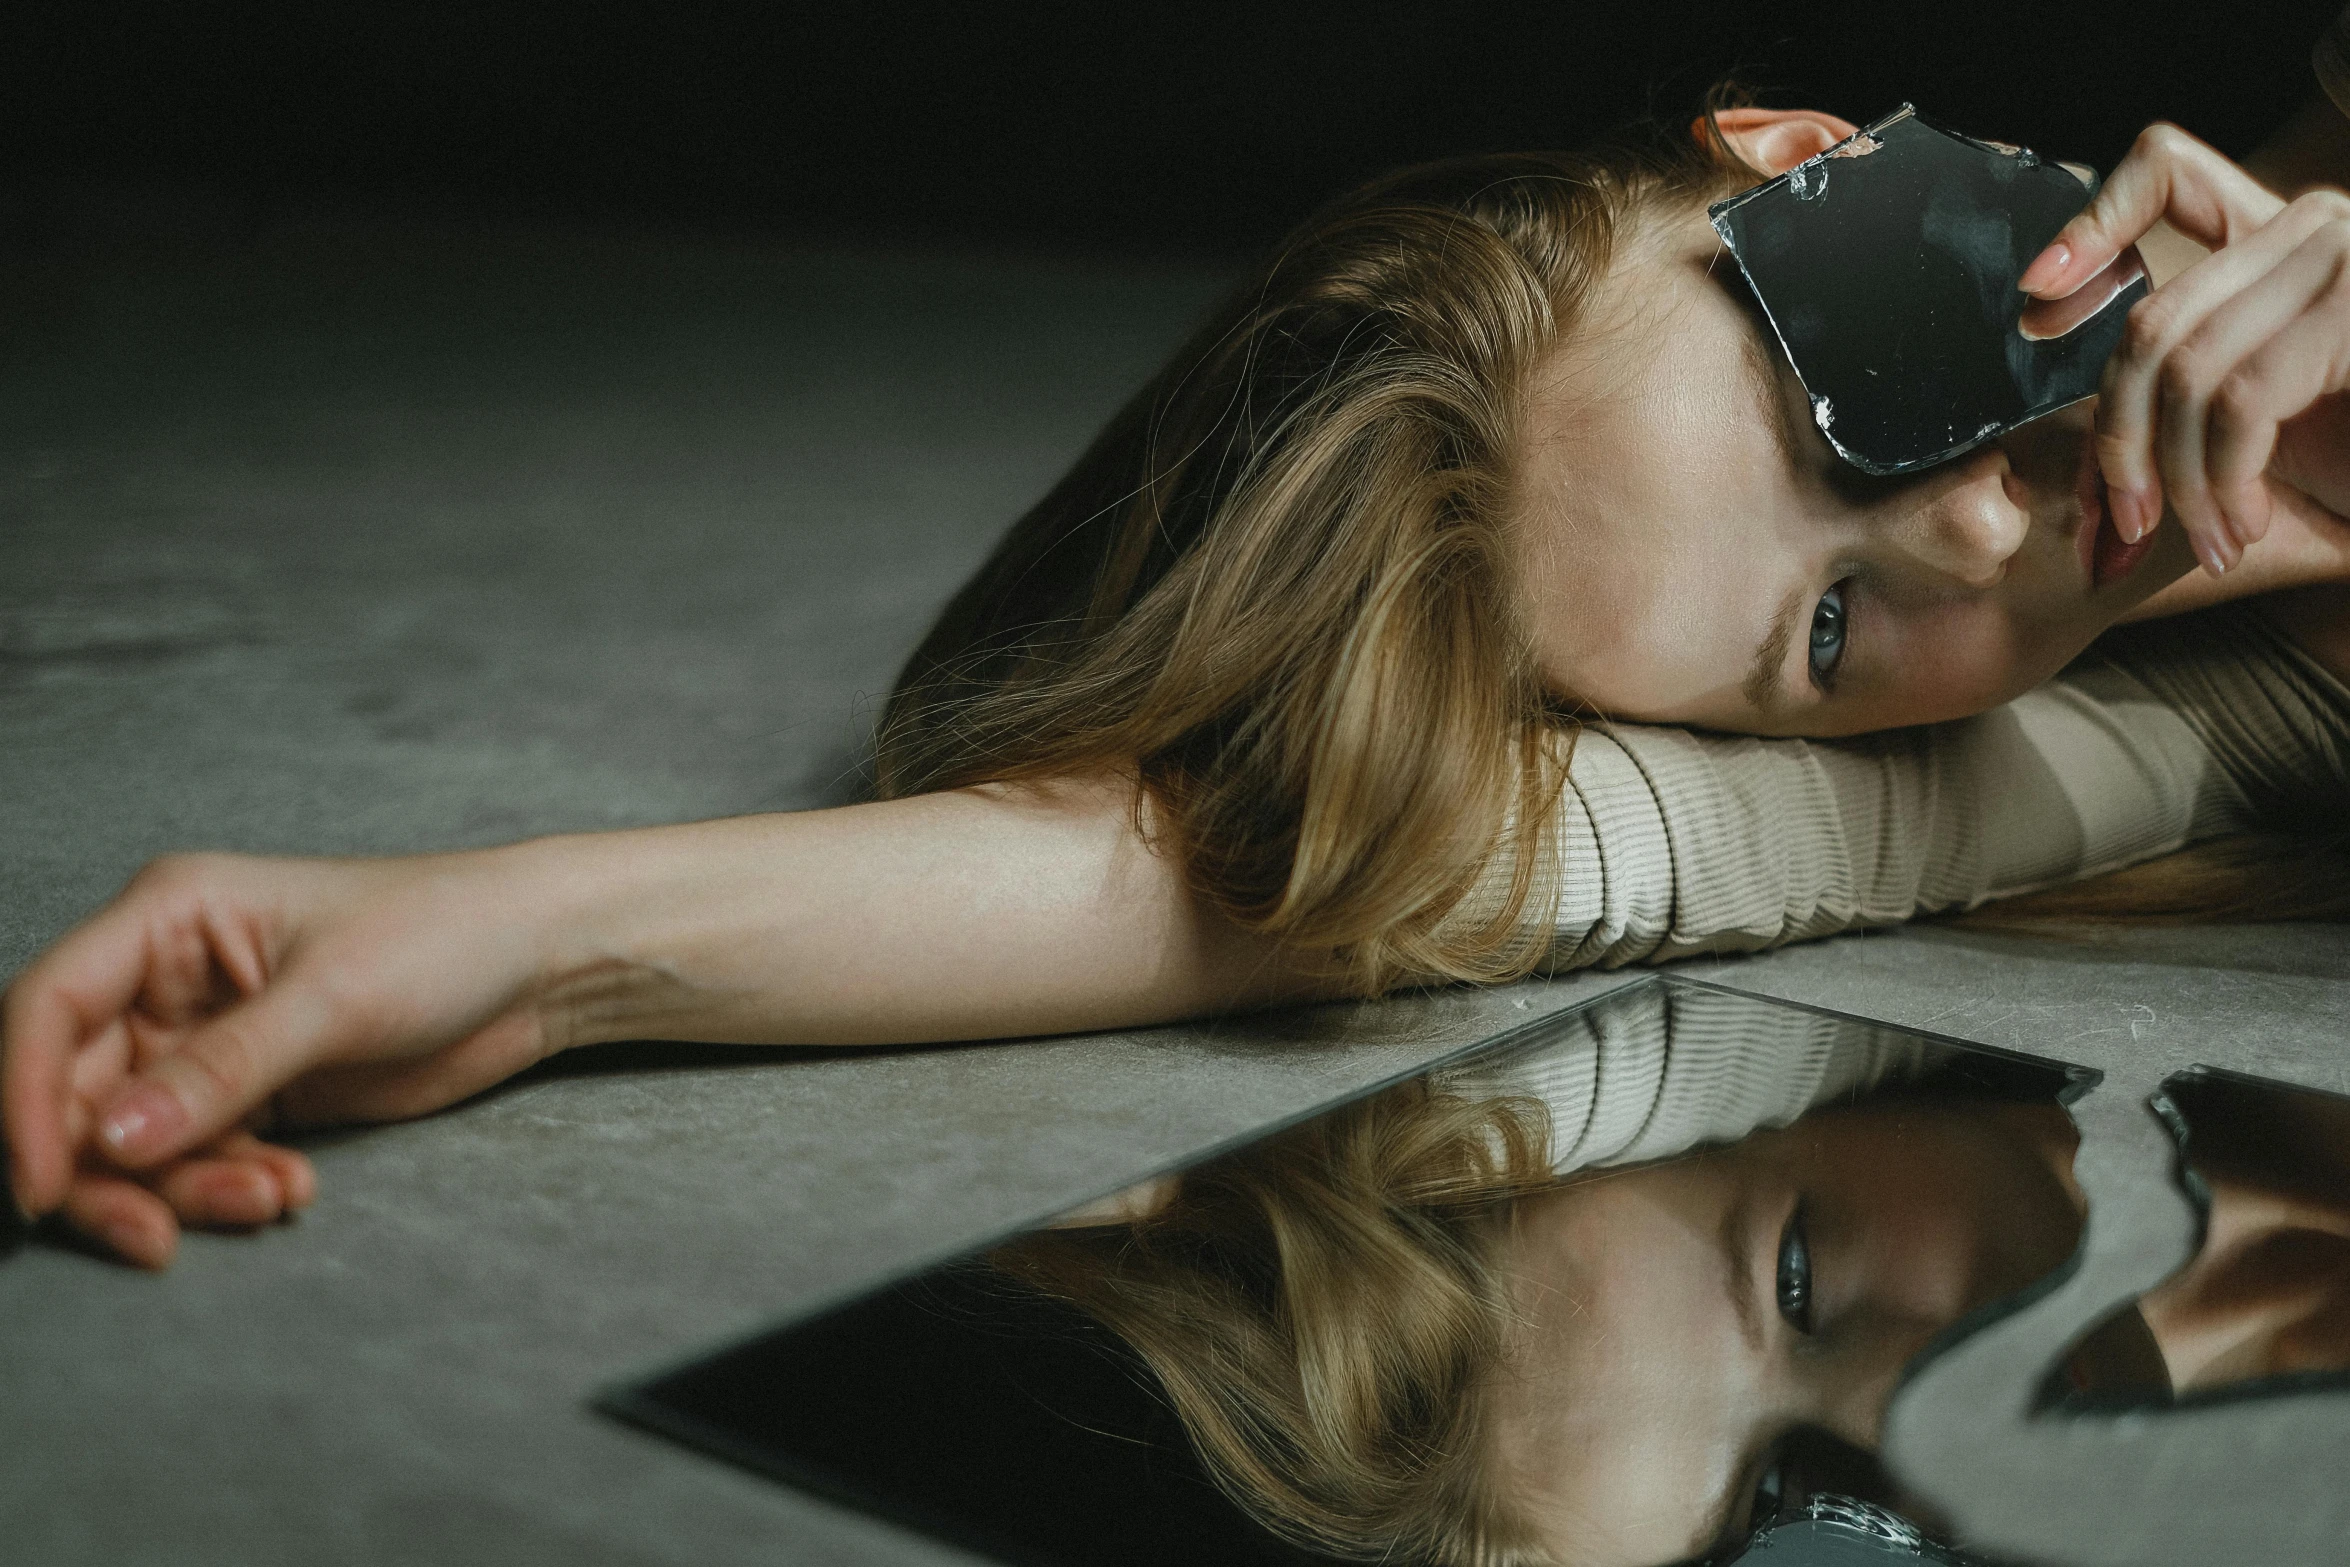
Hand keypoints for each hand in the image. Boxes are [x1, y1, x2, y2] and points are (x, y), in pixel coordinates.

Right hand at [3, 848, 570, 1267]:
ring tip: (274, 1196)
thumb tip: (110, 1140)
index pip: (46, 1008)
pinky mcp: (249, 1094)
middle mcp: (164, 978)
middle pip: (72, 1095)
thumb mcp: (335, 998)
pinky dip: (226, 1188)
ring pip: (132, 1143)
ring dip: (184, 1189)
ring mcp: (203, 1041)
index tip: (47, 1189)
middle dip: (109, 1174)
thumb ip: (222, 1070)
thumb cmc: (445, 935)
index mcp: (167, 915)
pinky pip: (195, 1160)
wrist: (541, 962)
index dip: (23, 1101)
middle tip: (158, 1235)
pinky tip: (292, 1187)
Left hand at [2020, 124, 2349, 577]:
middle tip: (2127, 521)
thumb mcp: (2254, 415)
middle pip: (2151, 322)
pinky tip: (2246, 523)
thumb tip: (2048, 358)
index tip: (2034, 308)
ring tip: (2207, 538)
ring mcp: (2343, 257)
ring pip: (2186, 371)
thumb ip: (2173, 383)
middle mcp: (2314, 227)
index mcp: (2279, 237)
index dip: (2092, 223)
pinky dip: (2224, 480)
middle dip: (2119, 439)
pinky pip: (2241, 401)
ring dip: (2180, 480)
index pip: (2169, 168)